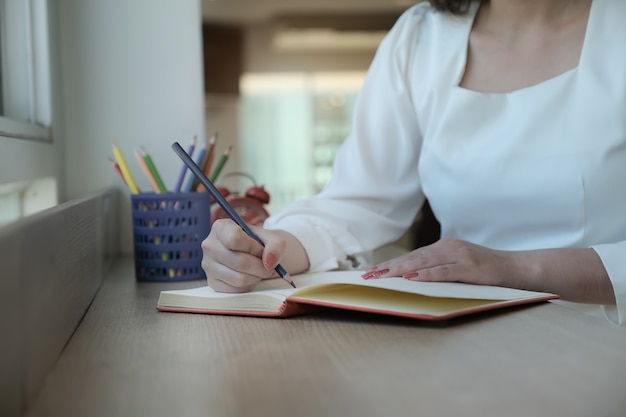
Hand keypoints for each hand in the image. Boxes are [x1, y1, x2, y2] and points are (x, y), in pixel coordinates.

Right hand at [201, 219, 309, 292]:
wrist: (254, 256)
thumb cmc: (259, 244)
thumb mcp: (271, 238)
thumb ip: (276, 245)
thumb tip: (269, 262)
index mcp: (221, 227)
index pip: (234, 238)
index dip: (254, 247)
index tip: (262, 250)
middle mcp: (210, 245)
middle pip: (239, 262)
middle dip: (261, 266)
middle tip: (268, 266)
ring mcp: (208, 265)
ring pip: (239, 278)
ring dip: (256, 277)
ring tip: (259, 270)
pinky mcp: (213, 283)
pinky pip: (236, 289)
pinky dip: (249, 285)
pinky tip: (249, 276)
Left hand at [362, 238, 615, 304]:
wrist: (518, 268)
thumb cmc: (487, 271)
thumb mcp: (459, 267)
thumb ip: (439, 269)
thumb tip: (413, 278)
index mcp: (443, 247)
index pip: (411, 257)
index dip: (390, 264)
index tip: (371, 272)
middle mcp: (448, 247)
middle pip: (412, 258)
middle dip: (387, 268)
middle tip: (367, 277)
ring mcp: (458, 255)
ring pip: (423, 263)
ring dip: (399, 271)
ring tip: (381, 277)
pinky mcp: (469, 266)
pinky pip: (443, 271)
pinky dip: (426, 275)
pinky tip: (410, 278)